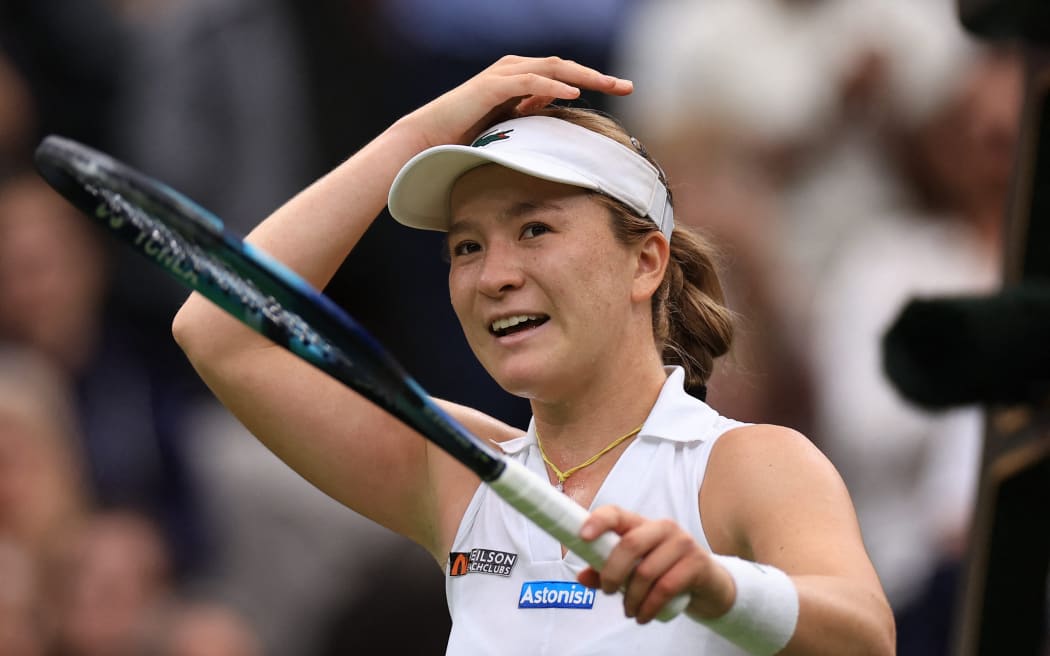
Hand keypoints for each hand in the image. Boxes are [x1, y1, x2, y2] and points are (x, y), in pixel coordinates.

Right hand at [401, 55, 632, 149]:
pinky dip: (552, 86)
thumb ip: (530, 118)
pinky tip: (573, 94)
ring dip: (583, 76)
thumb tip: (555, 120)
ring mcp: (502, 76)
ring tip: (610, 85)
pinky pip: (528, 82)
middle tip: (628, 86)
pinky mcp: (491, 87)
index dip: (594, 81)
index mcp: (520, 81)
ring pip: (552, 69)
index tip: (623, 92)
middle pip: (565, 68)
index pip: (565, 76)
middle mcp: (514, 71)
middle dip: (598, 77)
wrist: (427, 139)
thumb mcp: (508, 129)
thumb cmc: (464, 138)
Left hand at [578, 505, 736, 623]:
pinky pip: (665, 587)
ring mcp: (682, 543)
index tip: (583, 537)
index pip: (617, 513)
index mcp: (642, 524)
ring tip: (629, 611)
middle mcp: (663, 528)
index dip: (599, 522)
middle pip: (630, 544)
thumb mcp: (634, 570)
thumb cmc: (665, 572)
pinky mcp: (697, 563)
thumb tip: (582, 577)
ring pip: (646, 571)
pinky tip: (644, 616)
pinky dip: (649, 606)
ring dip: (632, 598)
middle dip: (613, 573)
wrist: (709, 586)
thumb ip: (607, 571)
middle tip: (608, 591)